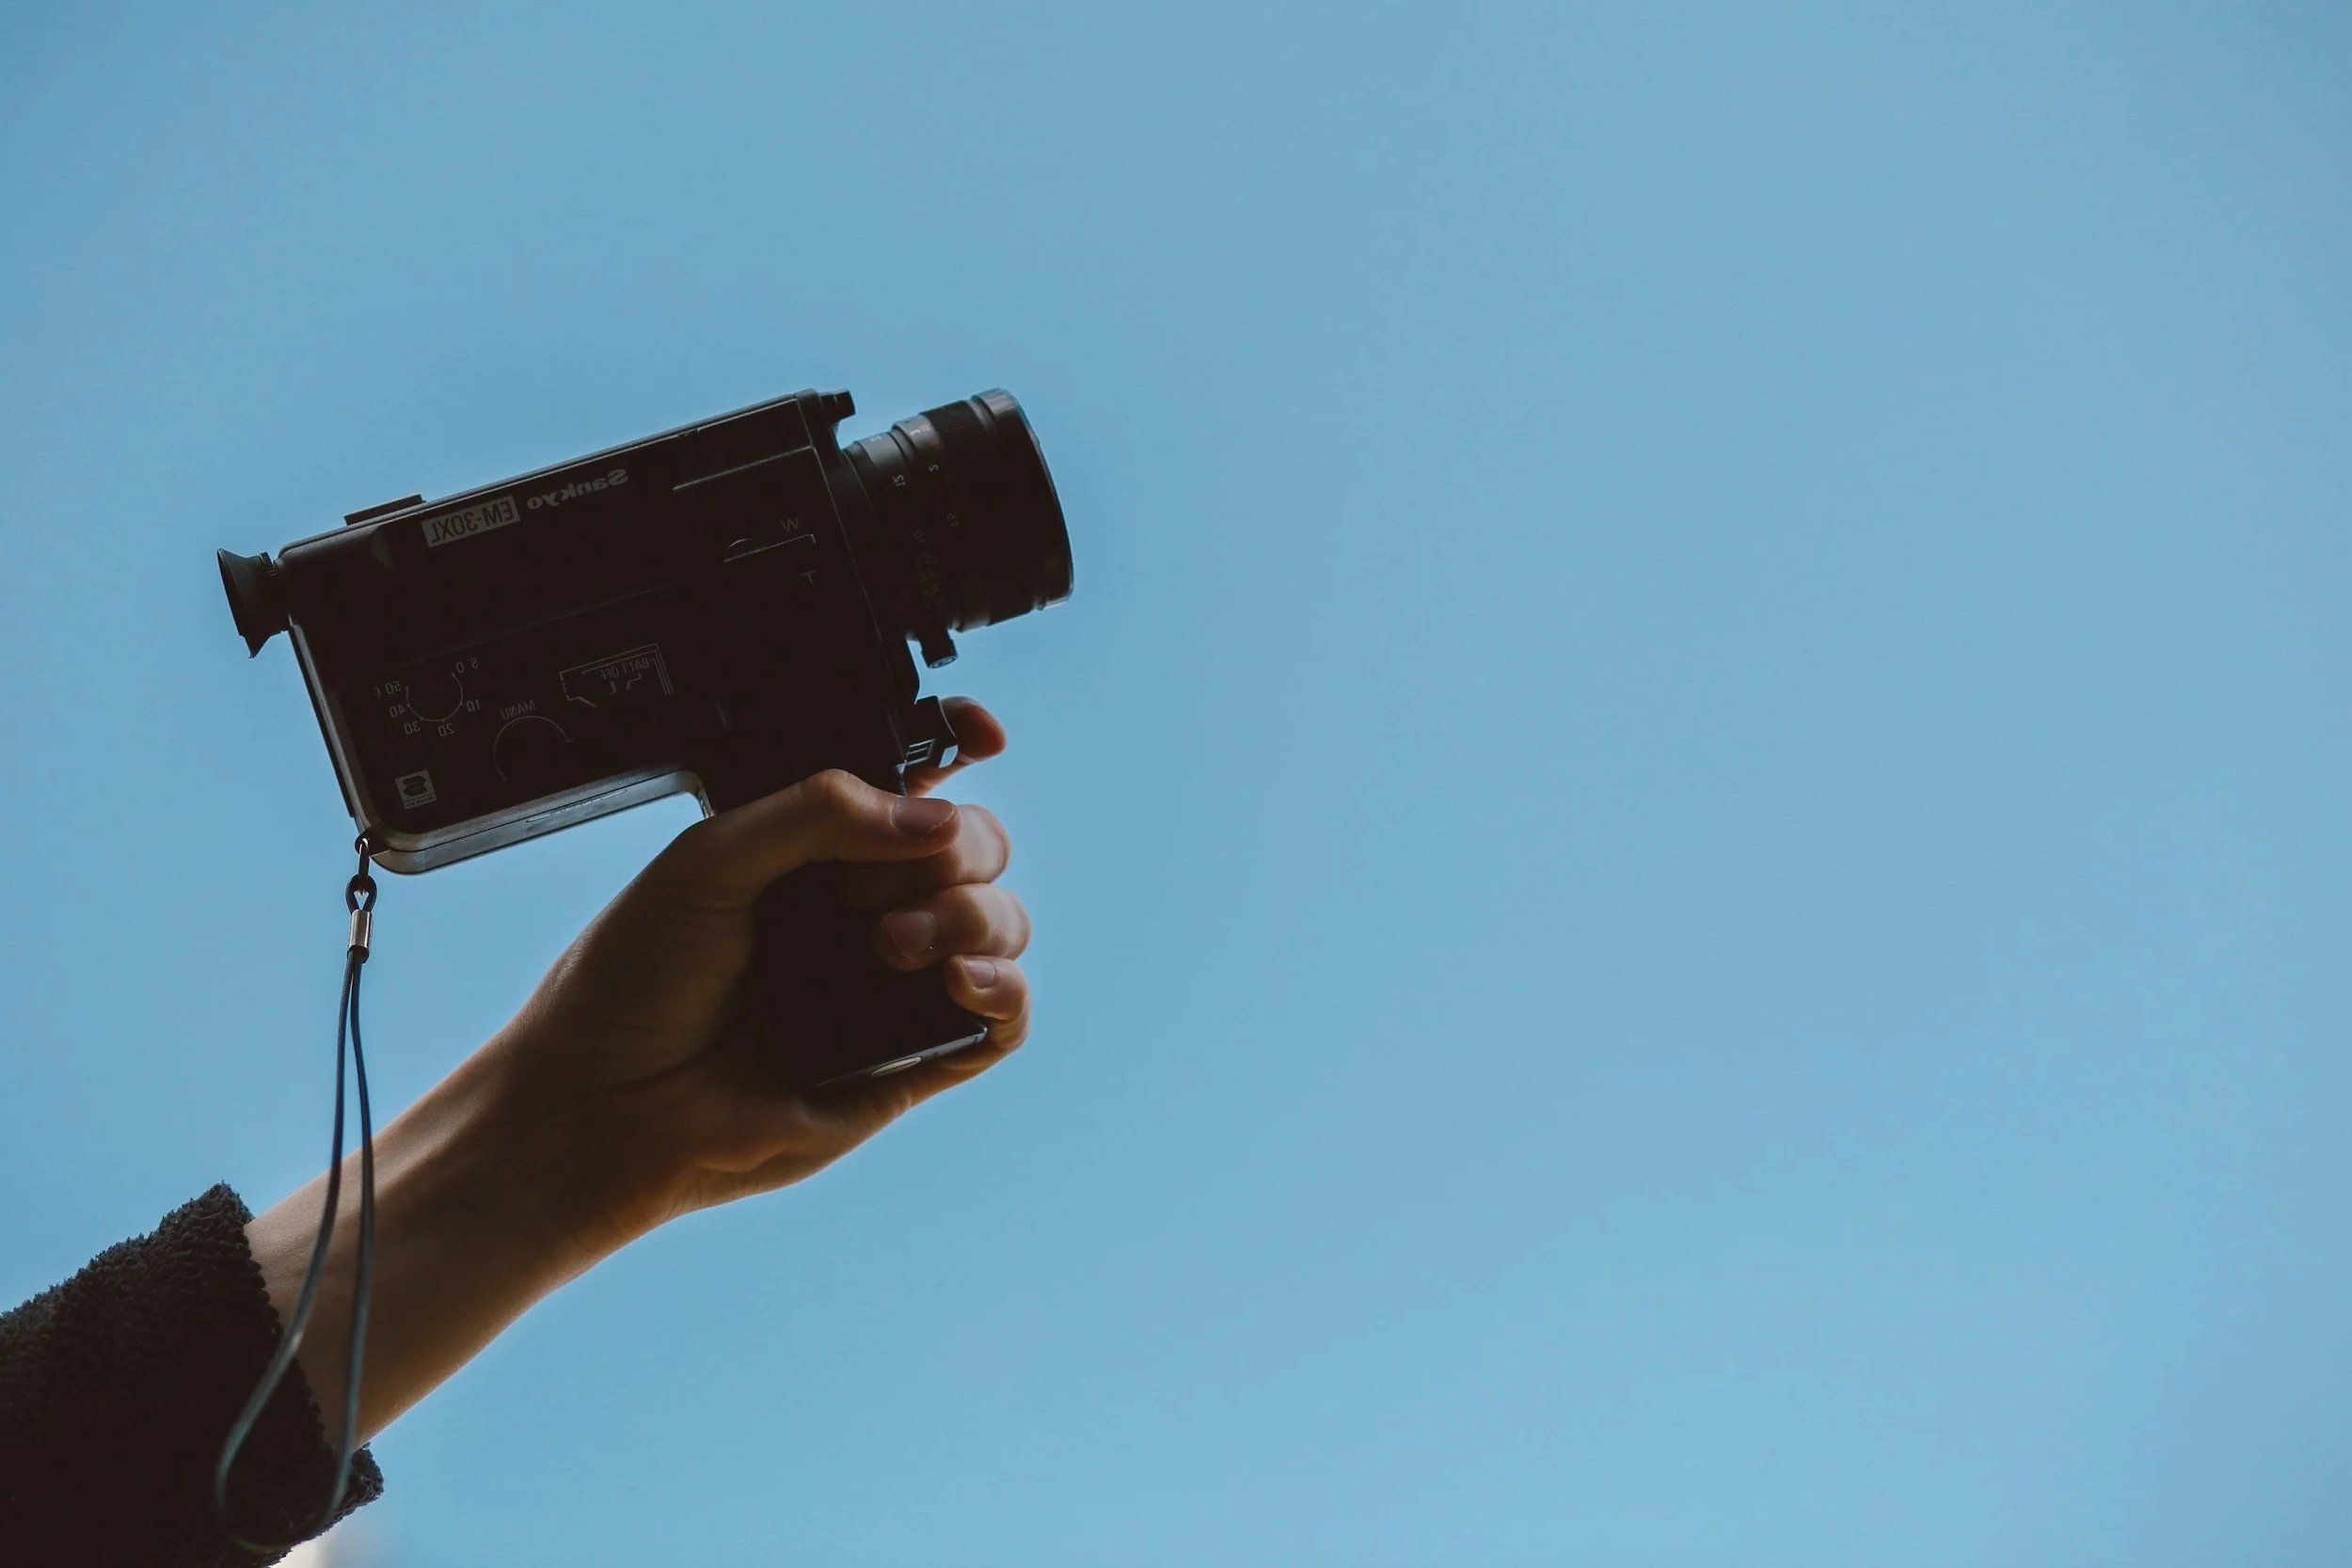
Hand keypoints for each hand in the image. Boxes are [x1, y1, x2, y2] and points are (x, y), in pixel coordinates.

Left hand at [487, 695, 1034, 1255]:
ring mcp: (893, 983)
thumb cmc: (632, 987)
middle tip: (863, 889)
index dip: (959, 749)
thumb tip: (938, 818)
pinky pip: (1003, 1019)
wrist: (607, 1107)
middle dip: (952, 850)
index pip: (912, 785)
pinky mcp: (913, 1059)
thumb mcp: (710, 859)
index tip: (978, 736)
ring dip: (970, 915)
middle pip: (974, 846)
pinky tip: (959, 979)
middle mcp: (862, 909)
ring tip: (889, 946)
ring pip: (1002, 922)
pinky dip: (1003, 987)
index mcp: (815, 849)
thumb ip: (819, 814)